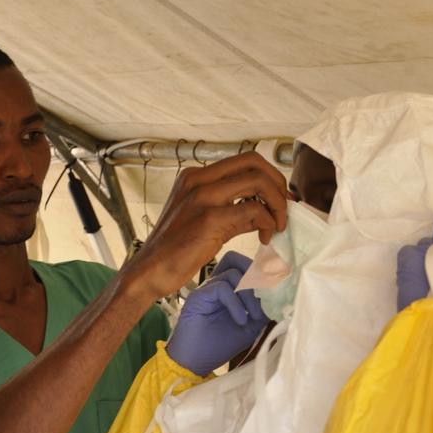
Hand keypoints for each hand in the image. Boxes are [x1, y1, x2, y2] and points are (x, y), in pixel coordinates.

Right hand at [125, 152, 287, 298]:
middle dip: (278, 184)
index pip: (244, 160)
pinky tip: (263, 238)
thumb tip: (264, 213)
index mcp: (196, 177)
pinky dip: (266, 221)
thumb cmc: (174, 250)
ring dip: (277, 203)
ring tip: (276, 225)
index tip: (278, 199)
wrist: (149, 272)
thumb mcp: (206, 222)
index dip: (270, 176)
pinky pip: (252, 209)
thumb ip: (235, 213)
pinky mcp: (208, 218)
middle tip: (283, 210)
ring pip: (257, 181)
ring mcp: (202, 197)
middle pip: (254, 162)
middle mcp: (198, 180)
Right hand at [166, 251, 268, 375]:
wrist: (194, 362)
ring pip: (232, 273)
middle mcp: (217, 285)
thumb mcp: (250, 327)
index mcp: (228, 289)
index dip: (262, 272)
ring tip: (253, 316)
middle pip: (234, 259)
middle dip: (253, 272)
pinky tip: (241, 320)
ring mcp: (207, 289)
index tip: (277, 288)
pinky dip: (236, 304)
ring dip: (249, 295)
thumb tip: (280, 298)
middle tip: (265, 292)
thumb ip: (263, 311)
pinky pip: (222, 288)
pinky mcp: (198, 296)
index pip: (244, 267)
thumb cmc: (219, 346)